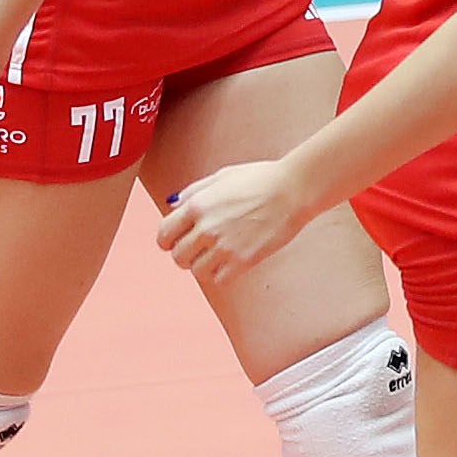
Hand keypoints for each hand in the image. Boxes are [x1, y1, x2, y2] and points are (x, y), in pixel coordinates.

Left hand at [154, 160, 316, 283]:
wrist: (293, 190)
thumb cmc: (260, 179)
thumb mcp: (221, 176)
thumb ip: (193, 191)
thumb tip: (173, 206)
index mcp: (197, 205)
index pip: (164, 234)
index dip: (167, 241)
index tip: (175, 243)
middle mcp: (206, 227)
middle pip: (178, 256)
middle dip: (185, 255)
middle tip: (197, 251)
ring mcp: (224, 245)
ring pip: (196, 271)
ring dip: (203, 266)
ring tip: (215, 258)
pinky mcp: (243, 260)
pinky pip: (218, 279)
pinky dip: (221, 275)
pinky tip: (230, 264)